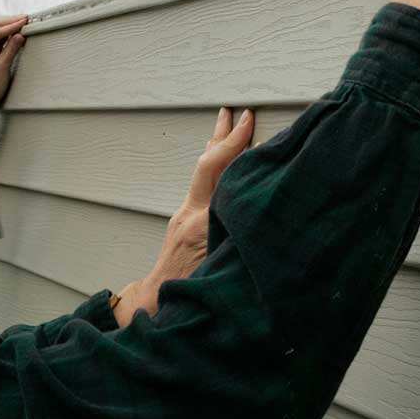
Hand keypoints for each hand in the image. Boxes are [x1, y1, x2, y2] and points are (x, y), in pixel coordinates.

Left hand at [0, 14, 27, 133]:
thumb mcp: (2, 67)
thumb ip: (11, 50)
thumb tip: (19, 36)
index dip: (10, 26)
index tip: (23, 21)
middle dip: (9, 21)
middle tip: (25, 19)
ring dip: (10, 24)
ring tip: (24, 22)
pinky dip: (9, 32)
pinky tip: (18, 30)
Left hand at [113, 107, 259, 326]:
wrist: (155, 305)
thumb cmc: (191, 296)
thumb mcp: (220, 273)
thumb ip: (238, 245)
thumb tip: (263, 222)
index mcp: (201, 225)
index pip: (221, 176)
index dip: (237, 149)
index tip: (254, 129)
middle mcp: (190, 215)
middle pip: (207, 165)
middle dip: (223, 137)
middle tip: (238, 113)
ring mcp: (183, 217)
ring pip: (202, 172)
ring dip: (216, 146)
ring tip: (225, 122)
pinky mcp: (183, 222)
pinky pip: (202, 183)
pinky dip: (214, 165)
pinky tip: (220, 159)